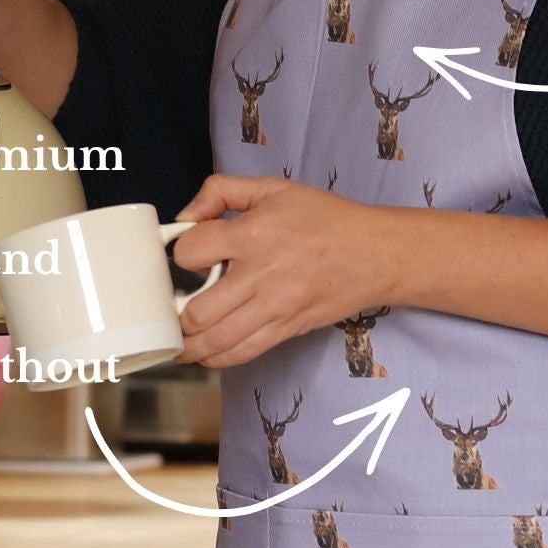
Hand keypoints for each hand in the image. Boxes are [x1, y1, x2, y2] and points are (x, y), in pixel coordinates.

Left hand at [170, 175, 399, 368]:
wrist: (375, 254)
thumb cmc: (326, 219)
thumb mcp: (273, 188)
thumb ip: (222, 191)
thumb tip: (186, 215)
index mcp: (254, 233)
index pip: (192, 251)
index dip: (180, 253)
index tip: (185, 256)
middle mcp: (260, 274)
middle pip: (196, 311)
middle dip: (175, 313)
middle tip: (172, 307)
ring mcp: (274, 308)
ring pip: (215, 341)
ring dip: (188, 345)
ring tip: (177, 340)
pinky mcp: (286, 329)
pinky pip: (242, 353)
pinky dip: (215, 359)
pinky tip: (203, 354)